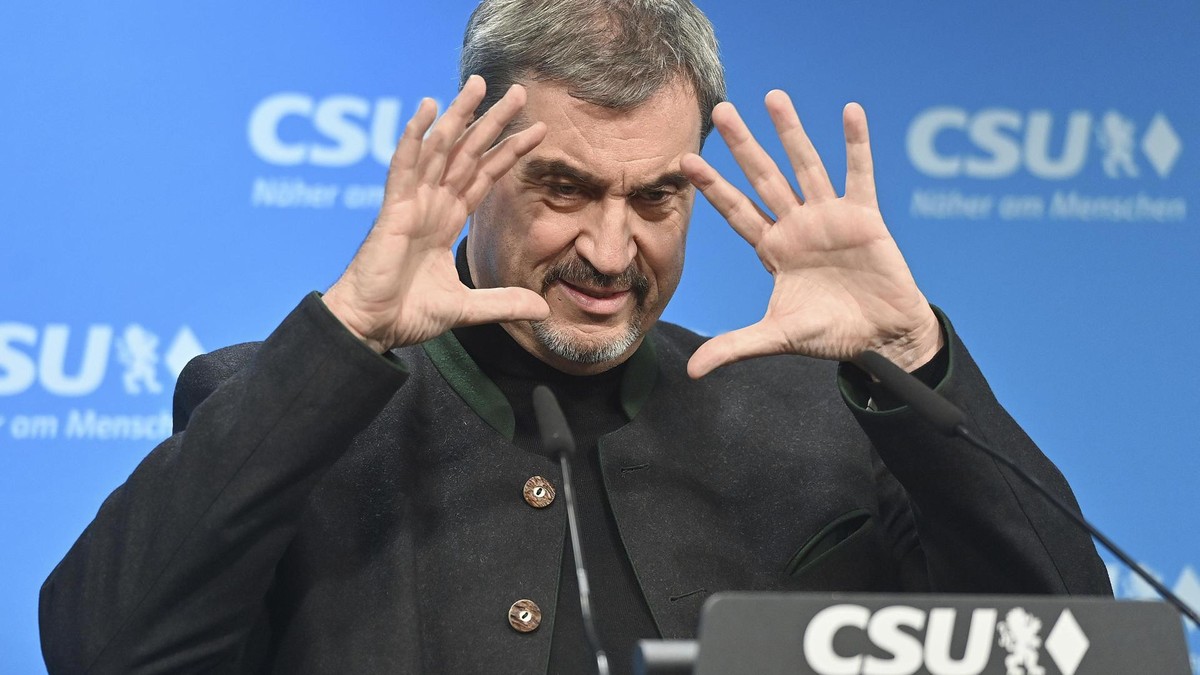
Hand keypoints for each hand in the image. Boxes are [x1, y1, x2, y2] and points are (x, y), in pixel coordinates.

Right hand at [323, 76, 549, 352]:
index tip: (538, 131)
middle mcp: (431, 204)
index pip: (484, 176)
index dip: (510, 153)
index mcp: (446, 221)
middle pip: (468, 153)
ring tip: (479, 85)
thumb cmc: (407, 313)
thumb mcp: (467, 308)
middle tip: (519, 91)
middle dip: (493, 122)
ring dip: (459, 116)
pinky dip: (415, 136)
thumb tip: (542, 309)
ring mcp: (411, 203)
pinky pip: (405, 166)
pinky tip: (428, 107)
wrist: (372, 327)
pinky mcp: (392, 210)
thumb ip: (503, 304)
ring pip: (440, 149)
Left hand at [680, 92, 941, 377]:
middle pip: (763, 177)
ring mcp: (830, 217)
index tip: (685, 161)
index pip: (735, 211)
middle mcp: (797, 226)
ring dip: (791, 132)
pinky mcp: (864, 217)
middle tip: (720, 110)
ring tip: (773, 97)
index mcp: (773, 249)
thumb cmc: (831, 335)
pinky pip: (859, 174)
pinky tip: (849, 111)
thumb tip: (693, 372)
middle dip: (742, 146)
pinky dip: (856, 144)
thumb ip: (735, 346)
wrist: (881, 338)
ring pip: (805, 166)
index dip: (712, 187)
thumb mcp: (777, 337)